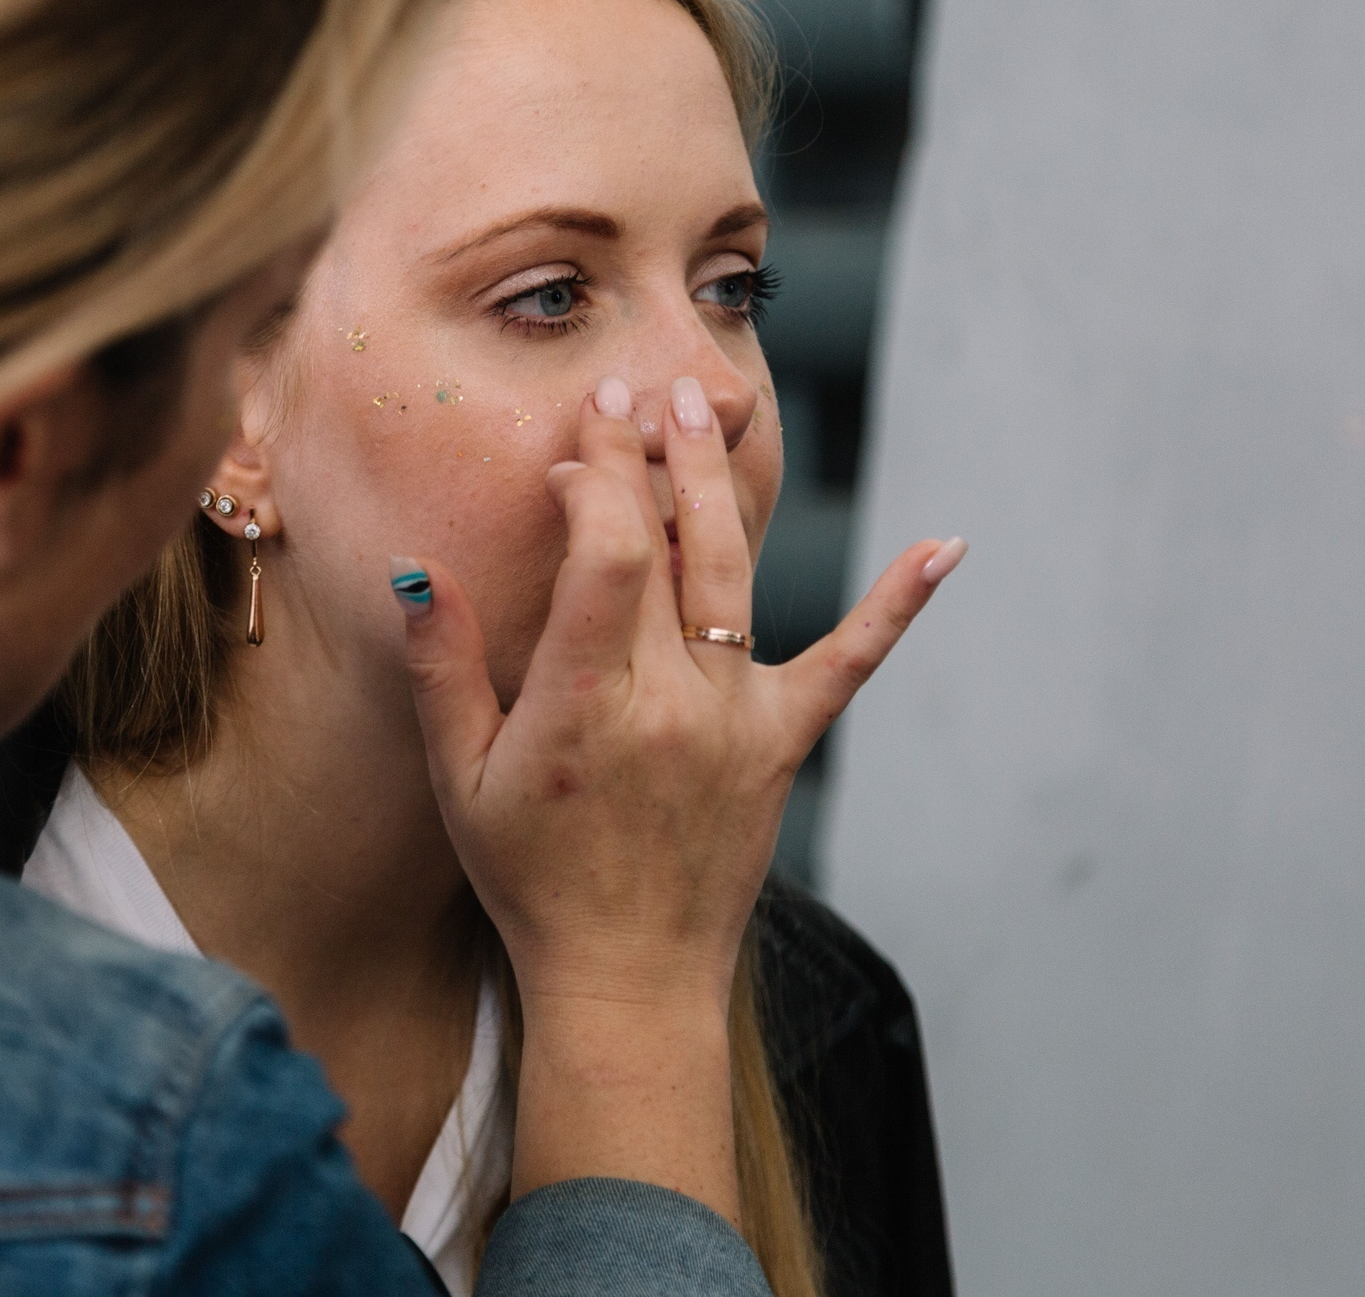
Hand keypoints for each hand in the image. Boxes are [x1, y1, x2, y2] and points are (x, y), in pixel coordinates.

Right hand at [389, 372, 963, 1212]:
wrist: (626, 975)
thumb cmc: (531, 876)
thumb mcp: (461, 777)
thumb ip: (443, 667)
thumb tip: (418, 568)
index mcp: (585, 703)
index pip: (602, 554)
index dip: (591, 481)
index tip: (576, 439)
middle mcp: (669, 700)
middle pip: (670, 546)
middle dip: (653, 456)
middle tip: (641, 390)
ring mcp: (735, 720)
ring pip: (734, 577)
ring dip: (719, 487)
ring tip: (706, 412)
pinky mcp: (782, 744)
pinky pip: (848, 663)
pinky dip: (897, 603)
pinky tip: (947, 546)